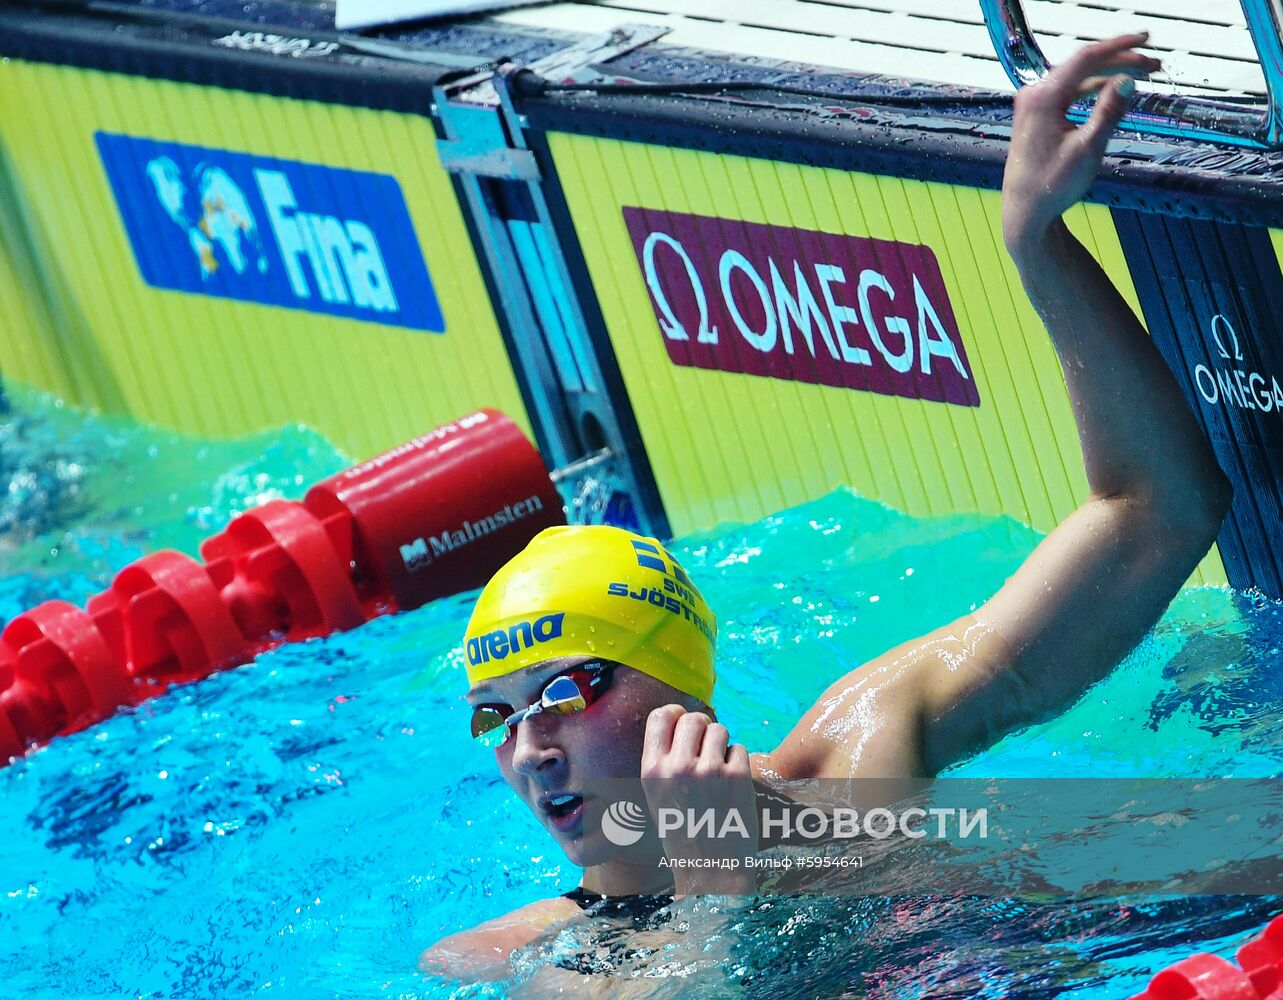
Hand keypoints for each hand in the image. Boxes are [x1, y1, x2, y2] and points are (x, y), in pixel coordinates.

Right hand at [640, 705, 758, 894]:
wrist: (710, 870)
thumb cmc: (683, 832)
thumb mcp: (658, 796)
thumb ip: (665, 760)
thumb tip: (681, 720)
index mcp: (652, 771)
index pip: (661, 716)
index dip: (676, 714)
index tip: (684, 722)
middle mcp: (677, 768)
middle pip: (694, 718)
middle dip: (703, 727)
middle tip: (708, 745)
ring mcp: (709, 772)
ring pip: (719, 730)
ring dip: (722, 744)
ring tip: (720, 768)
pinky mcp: (737, 777)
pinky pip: (739, 748)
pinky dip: (738, 761)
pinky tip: (733, 783)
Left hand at [1002, 33, 1160, 257]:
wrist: (1025, 212)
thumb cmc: (1051, 187)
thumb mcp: (1088, 149)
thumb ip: (1109, 112)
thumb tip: (1129, 81)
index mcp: (1043, 99)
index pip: (1086, 58)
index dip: (1119, 47)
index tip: (1146, 41)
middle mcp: (1033, 96)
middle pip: (1083, 65)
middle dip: (1120, 60)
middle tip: (1153, 63)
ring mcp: (1032, 105)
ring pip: (1077, 77)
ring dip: (1108, 74)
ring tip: (1140, 74)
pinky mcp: (1035, 116)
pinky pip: (1068, 91)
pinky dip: (1092, 88)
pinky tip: (1113, 89)